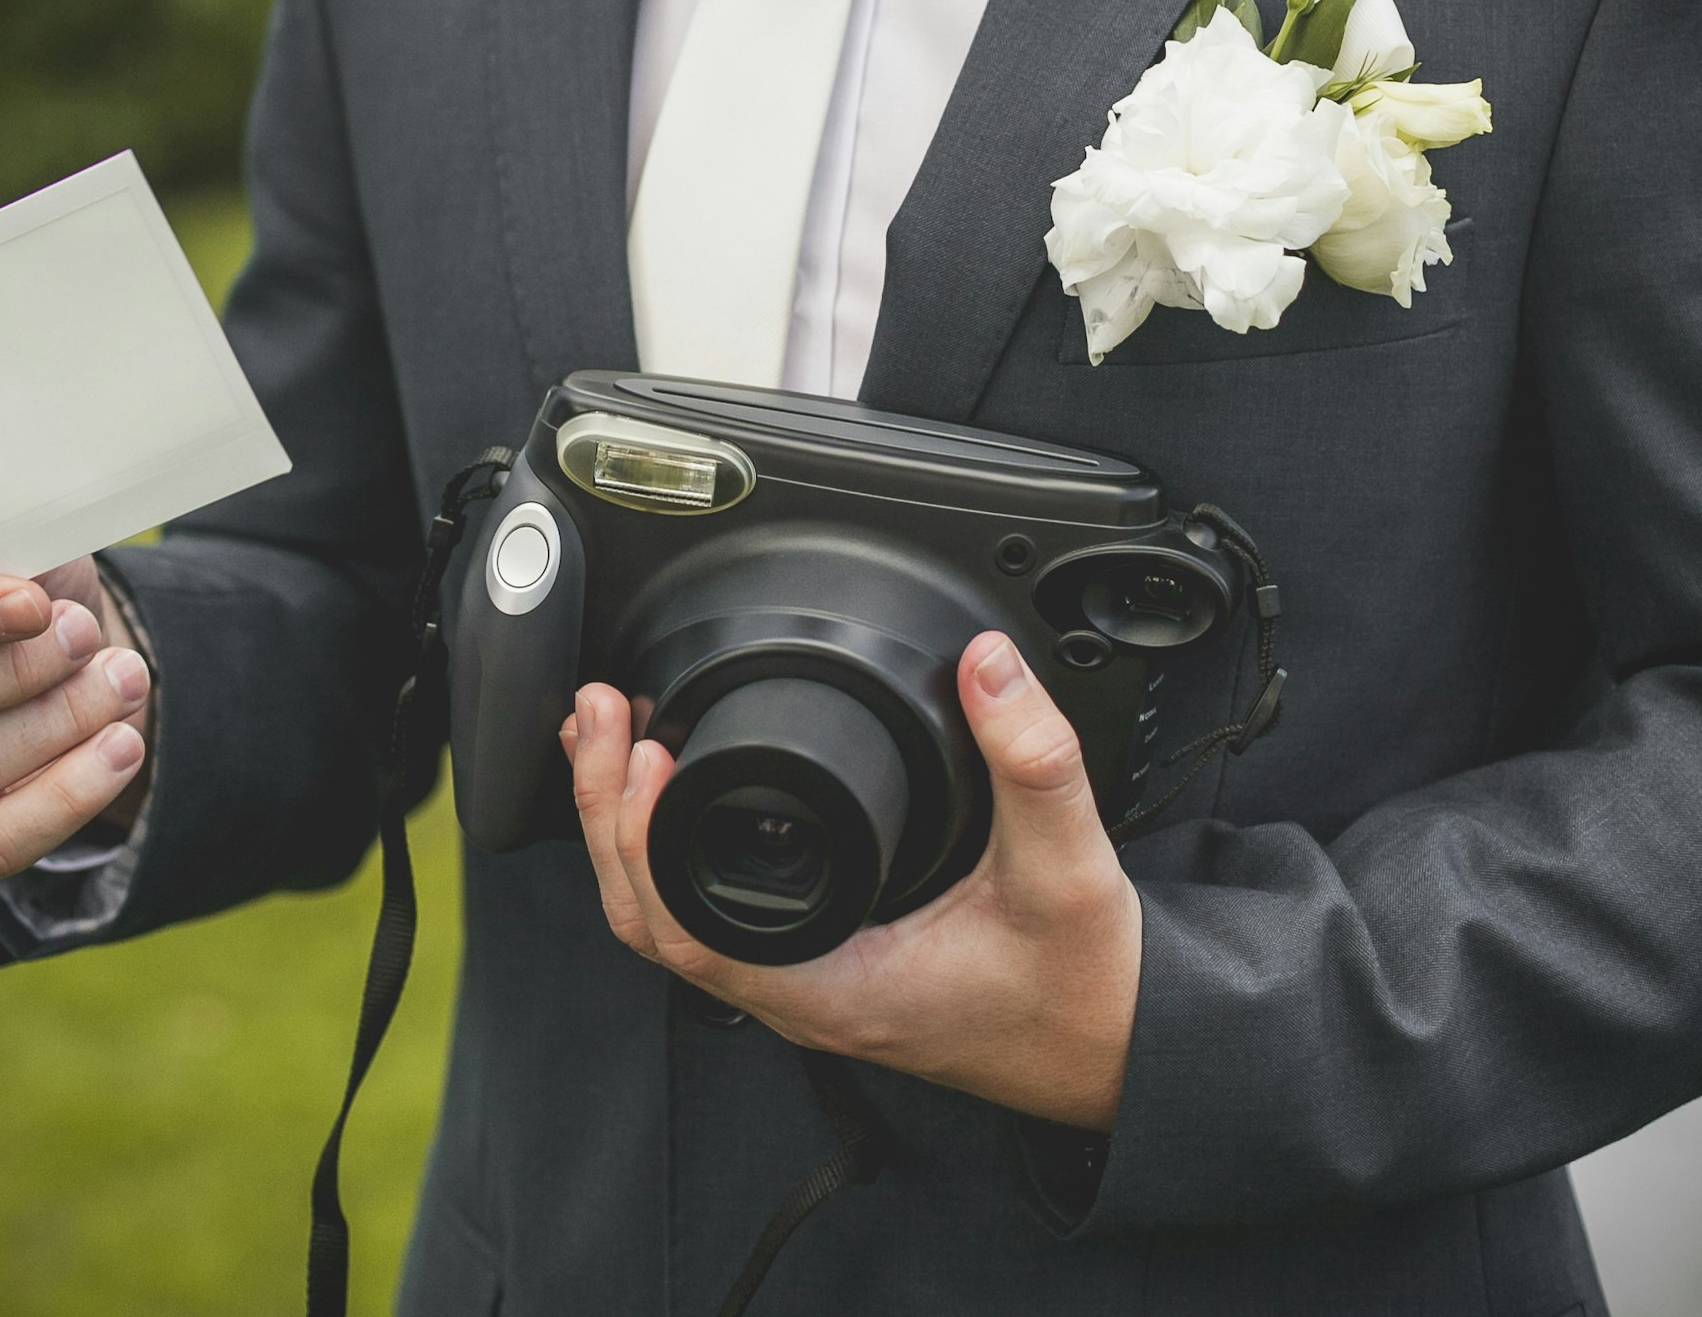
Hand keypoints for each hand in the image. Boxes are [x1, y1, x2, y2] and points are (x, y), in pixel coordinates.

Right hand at [0, 551, 152, 886]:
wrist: (45, 662)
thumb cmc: (11, 593)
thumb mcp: (3, 548)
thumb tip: (25, 581)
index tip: (36, 605)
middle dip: (16, 670)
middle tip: (88, 636)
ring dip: (58, 723)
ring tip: (124, 678)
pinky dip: (70, 796)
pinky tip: (122, 747)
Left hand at [561, 632, 1141, 1131]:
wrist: (1115, 1049)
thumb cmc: (1082, 991)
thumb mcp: (1070, 869)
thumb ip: (1032, 762)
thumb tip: (987, 667)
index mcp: (838, 984)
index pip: (689, 927)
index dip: (642, 839)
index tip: (643, 748)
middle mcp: (803, 993)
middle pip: (651, 920)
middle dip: (606, 815)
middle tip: (600, 717)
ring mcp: (804, 984)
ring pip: (673, 923)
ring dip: (626, 836)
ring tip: (609, 741)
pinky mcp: (819, 966)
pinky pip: (711, 917)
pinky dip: (668, 853)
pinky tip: (670, 797)